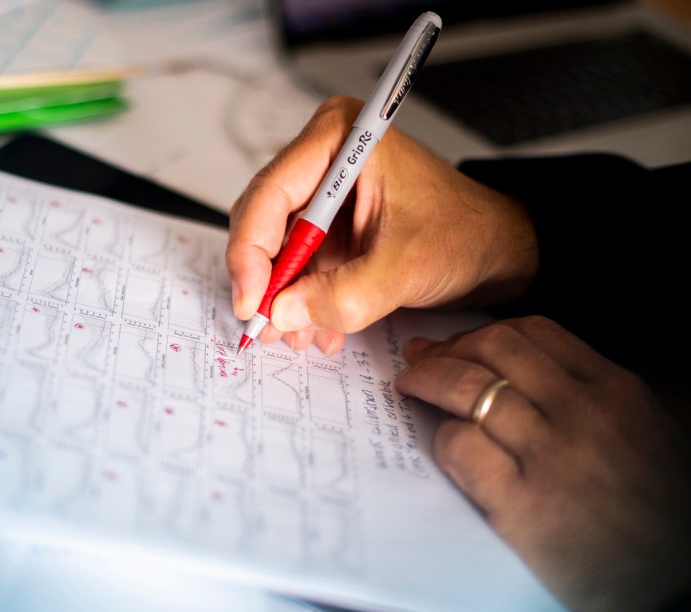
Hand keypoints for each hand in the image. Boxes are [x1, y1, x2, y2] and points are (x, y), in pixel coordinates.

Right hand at [226, 96, 537, 353]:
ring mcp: (323, 191)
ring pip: (276, 248)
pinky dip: (301, 298)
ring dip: (284, 296)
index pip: (270, 194)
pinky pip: (297, 264)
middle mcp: (323, 156)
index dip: (251, 252)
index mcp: (340, 138)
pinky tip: (319, 327)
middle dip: (266, 279)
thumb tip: (285, 313)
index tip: (252, 302)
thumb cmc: (466, 233)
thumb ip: (344, 296)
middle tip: (268, 324)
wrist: (498, 250)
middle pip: (263, 220)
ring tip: (300, 334)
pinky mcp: (328, 223)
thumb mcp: (405, 268)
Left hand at [394, 315, 690, 611]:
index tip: (457, 343)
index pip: (535, 333)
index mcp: (615, 390)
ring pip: (467, 389)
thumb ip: (594, 395)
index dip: (482, 332)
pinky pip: (460, 448)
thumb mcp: (647, 433)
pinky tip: (441, 446)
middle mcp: (582, 413)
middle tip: (421, 360)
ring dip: (427, 382)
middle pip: (493, 349)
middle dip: (446, 349)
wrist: (672, 590)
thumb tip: (523, 371)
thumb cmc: (657, 513)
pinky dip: (441, 438)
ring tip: (410, 388)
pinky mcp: (521, 503)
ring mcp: (550, 456)